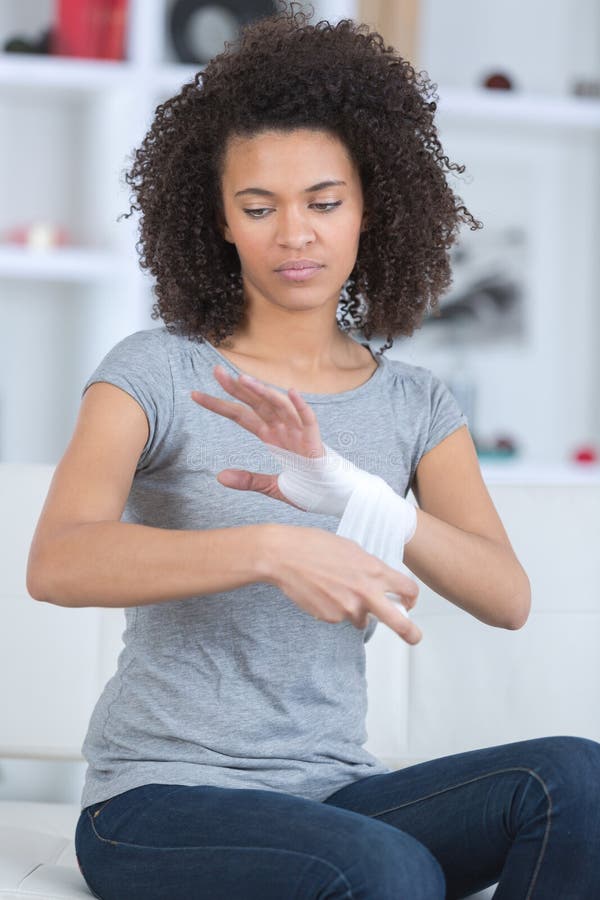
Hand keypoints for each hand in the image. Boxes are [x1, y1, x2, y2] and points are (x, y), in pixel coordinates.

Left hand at [190, 364, 323, 508]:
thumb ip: (249, 480)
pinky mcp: (315, 441)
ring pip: (278, 406)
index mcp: (271, 436)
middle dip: (236, 388)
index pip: (240, 416)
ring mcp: (299, 433)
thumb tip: (219, 477)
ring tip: (242, 380)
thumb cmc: (309, 486)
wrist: (334, 497)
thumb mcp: (272, 488)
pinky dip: (300, 407)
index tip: (195, 395)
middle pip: (256, 403)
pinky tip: (291, 393)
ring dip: (262, 392)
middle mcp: (282, 429)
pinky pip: (308, 421)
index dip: (219, 405)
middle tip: (216, 371)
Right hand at [263, 525, 422, 644]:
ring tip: (336, 589)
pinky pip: (339, 617)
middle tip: (414, 637)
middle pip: (398, 622)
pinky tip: (321, 591)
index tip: (408, 603)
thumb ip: (369, 566)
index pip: (407, 589)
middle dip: (410, 632)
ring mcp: (347, 608)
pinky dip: (334, 608)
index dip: (411, 598)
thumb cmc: (314, 545)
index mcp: (374, 571)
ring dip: (356, 610)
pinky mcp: (330, 617)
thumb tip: (378, 579)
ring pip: (361, 618)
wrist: (284, 556)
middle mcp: (365, 592)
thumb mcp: (351, 548)